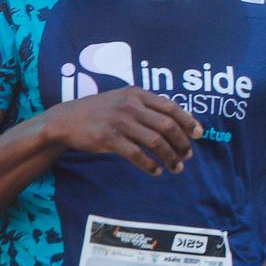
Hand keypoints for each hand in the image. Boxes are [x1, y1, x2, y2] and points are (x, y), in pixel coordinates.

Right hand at [45, 88, 200, 175]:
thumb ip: (148, 106)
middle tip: (187, 156)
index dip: (188, 122)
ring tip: (176, 167)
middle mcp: (131, 105)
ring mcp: (120, 121)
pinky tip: (156, 171)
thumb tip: (179, 122)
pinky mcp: (108, 138)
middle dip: (182, 143)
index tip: (199, 135)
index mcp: (138, 94)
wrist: (65, 120)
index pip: (172, 107)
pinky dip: (150, 165)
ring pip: (155, 142)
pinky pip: (137, 154)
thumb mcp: (124, 99)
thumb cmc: (101, 111)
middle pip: (167, 126)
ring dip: (170, 157)